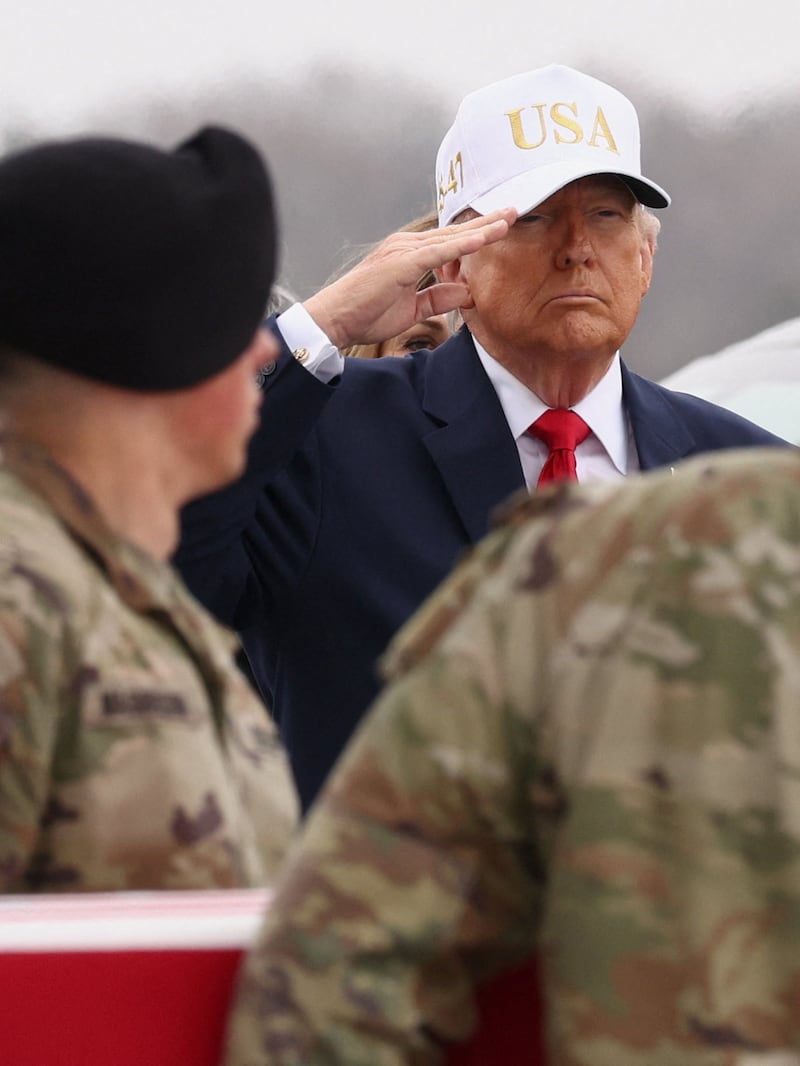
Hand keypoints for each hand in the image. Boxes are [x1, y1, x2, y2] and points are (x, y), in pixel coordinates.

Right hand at [302, 209, 515, 348]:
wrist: (335, 320)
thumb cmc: (366, 314)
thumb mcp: (412, 309)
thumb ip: (438, 298)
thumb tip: (466, 292)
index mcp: (409, 255)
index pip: (449, 242)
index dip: (476, 234)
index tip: (501, 226)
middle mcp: (407, 246)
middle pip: (454, 232)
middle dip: (486, 222)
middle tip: (515, 211)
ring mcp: (404, 251)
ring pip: (451, 238)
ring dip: (481, 228)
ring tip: (508, 219)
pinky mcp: (402, 263)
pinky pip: (440, 251)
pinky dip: (464, 244)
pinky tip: (485, 237)